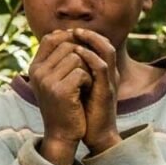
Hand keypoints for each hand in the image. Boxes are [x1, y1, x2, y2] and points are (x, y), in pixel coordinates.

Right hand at [29, 30, 89, 164]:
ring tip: (84, 84)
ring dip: (87, 69)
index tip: (82, 49)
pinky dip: (89, 81)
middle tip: (85, 73)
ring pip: (77, 57)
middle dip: (82, 55)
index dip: (69, 38)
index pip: (51, 38)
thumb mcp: (55, 79)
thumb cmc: (64, 105)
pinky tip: (86, 92)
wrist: (62, 134)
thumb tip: (68, 32)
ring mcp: (47, 81)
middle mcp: (37, 72)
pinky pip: (82, 72)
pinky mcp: (60, 91)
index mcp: (34, 68)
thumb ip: (58, 58)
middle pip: (68, 45)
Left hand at [71, 29, 119, 153]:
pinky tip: (76, 52)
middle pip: (105, 43)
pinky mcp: (107, 91)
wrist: (95, 136)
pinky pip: (101, 67)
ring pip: (107, 51)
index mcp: (104, 74)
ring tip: (75, 33)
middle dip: (89, 33)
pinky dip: (89, 57)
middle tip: (72, 28)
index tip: (68, 32)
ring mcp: (110, 81)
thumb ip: (72, 75)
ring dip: (91, 39)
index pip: (100, 46)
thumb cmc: (84, 114)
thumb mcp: (77, 90)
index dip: (86, 36)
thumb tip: (55, 62)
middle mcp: (110, 74)